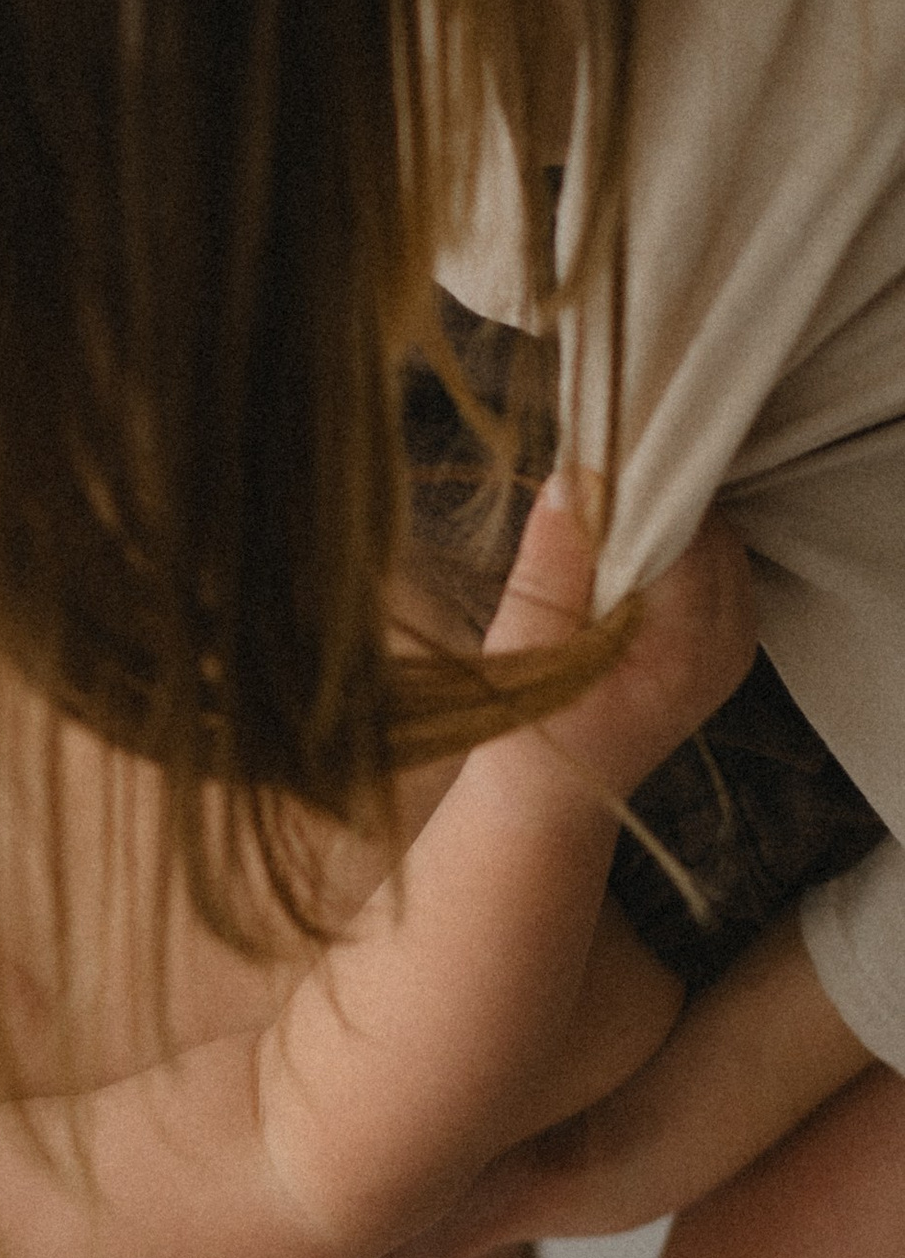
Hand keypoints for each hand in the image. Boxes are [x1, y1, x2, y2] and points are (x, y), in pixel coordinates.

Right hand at [487, 487, 755, 803]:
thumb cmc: (526, 737)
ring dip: (661, 521)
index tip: (595, 453)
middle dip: (651, 499)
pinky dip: (672, 549)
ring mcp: (732, 645)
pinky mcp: (722, 643)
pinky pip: (711, 567)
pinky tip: (621, 558)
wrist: (549, 804)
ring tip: (599, 526)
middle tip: (589, 484)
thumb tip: (573, 475)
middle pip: (709, 530)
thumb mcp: (523, 644)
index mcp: (687, 648)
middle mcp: (727, 644)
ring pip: (714, 543)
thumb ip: (553, 559)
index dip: (641, 484)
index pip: (685, 529)